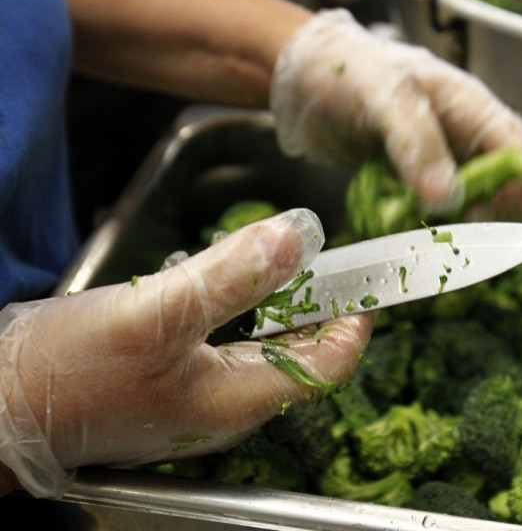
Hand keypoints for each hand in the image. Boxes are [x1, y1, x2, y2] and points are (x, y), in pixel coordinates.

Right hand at [0, 209, 374, 497]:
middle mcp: (231, 404)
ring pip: (262, 341)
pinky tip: (208, 275)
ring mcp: (203, 395)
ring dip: (271, 296)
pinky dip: (231, 304)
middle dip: (314, 298)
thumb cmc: (69, 370)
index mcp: (241, 398)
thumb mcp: (156, 314)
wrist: (0, 407)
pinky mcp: (177, 380)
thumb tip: (299, 238)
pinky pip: (225, 340)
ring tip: (261, 254)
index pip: (330, 363)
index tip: (362, 272)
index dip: (354, 317)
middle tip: (313, 250)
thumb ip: (232, 276)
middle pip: (301, 350)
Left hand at [270, 9, 521, 216]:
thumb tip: (448, 196)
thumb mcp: (385, 96)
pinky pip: (433, 216)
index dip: (519, 191)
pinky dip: (419, 228)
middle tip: (448, 231)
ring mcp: (441, 165)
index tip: (477, 213)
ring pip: (471, 210)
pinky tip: (394, 224)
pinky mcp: (414, 185)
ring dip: (449, 228)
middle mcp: (466, 141)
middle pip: (512, 189)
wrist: (307, 81)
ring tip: (412, 228)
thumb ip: (417, 140)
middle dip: (489, 218)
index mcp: (475, 110)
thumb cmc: (348, 72)